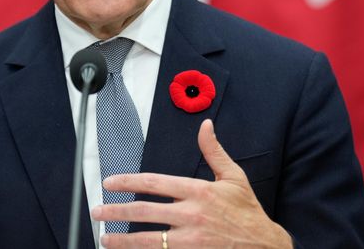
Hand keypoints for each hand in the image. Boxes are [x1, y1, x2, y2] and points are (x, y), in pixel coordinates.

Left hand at [91, 119, 291, 248]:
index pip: (154, 183)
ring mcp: (191, 241)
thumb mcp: (234, 178)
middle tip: (98, 211)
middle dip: (116, 212)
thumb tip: (205, 126)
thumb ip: (214, 152)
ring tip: (105, 238)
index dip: (128, 182)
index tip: (110, 183)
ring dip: (123, 240)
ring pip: (148, 241)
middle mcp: (192, 216)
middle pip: (144, 212)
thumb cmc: (248, 212)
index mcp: (199, 192)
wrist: (265, 246)